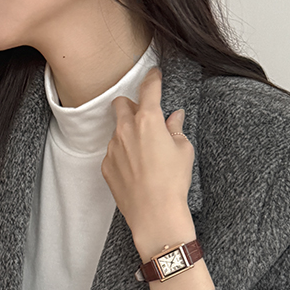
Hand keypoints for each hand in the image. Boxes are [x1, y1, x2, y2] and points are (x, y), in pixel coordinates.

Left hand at [101, 66, 194, 241]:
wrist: (155, 215)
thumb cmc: (172, 183)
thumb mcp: (183, 151)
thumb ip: (175, 129)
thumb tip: (174, 117)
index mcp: (148, 120)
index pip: (149, 88)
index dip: (153, 78)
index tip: (154, 75)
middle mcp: (125, 130)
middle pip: (121, 104)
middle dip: (131, 105)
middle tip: (144, 117)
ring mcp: (112, 148)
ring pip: (117, 131)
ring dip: (128, 134)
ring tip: (144, 154)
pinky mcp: (106, 167)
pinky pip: (113, 153)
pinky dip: (122, 155)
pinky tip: (136, 170)